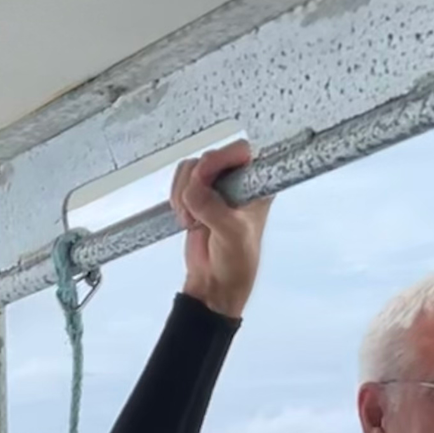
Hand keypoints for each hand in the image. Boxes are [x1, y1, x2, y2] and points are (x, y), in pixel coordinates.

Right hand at [171, 139, 271, 319]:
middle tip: (197, 207)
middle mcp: (239, 179)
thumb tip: (192, 190)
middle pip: (210, 157)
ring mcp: (216, 185)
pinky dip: (176, 197)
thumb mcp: (230, 234)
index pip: (241, 152)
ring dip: (183, 193)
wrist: (214, 280)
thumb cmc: (236, 260)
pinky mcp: (197, 194)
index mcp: (258, 183)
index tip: (206, 179)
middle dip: (197, 182)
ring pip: (191, 168)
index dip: (220, 160)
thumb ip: (213, 209)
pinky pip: (180, 181)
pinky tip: (187, 216)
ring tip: (193, 218)